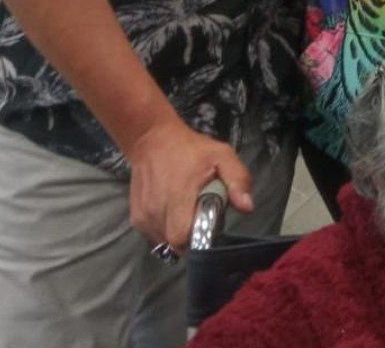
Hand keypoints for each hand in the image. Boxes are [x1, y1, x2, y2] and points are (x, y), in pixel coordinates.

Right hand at [127, 116, 253, 252]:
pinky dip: (166, 230)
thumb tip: (248, 207)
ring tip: (188, 212)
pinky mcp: (136, 219)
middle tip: (203, 218)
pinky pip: (155, 236)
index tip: (211, 225)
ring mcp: (143, 216)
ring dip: (179, 233)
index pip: (184, 237)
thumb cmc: (191, 148)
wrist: (153, 140)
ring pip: (165, 242)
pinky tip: (175, 212)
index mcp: (178, 195)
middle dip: (192, 237)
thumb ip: (237, 179)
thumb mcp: (222, 155)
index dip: (201, 239)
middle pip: (176, 244)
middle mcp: (156, 209)